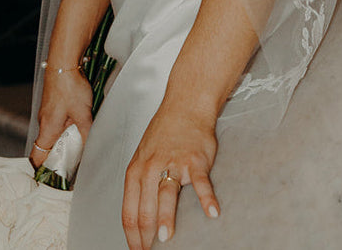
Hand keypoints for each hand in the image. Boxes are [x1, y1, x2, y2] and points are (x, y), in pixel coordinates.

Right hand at [29, 69, 92, 168]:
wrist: (64, 62)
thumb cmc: (70, 87)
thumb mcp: (83, 114)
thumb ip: (87, 133)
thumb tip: (91, 149)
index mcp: (48, 130)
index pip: (36, 157)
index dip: (40, 171)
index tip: (47, 182)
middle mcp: (44, 122)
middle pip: (45, 147)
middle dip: (55, 158)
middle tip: (66, 169)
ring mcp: (48, 112)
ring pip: (52, 133)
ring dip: (61, 141)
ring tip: (76, 148)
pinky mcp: (53, 102)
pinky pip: (57, 121)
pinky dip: (64, 127)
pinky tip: (77, 125)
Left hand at [122, 100, 218, 248]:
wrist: (185, 106)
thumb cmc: (164, 133)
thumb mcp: (143, 157)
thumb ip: (142, 186)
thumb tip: (141, 220)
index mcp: (136, 171)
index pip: (130, 212)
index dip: (132, 237)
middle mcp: (151, 168)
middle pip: (146, 209)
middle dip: (147, 236)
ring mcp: (174, 163)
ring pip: (167, 195)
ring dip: (167, 219)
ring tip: (167, 238)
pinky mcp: (195, 160)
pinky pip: (200, 182)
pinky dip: (206, 199)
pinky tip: (212, 212)